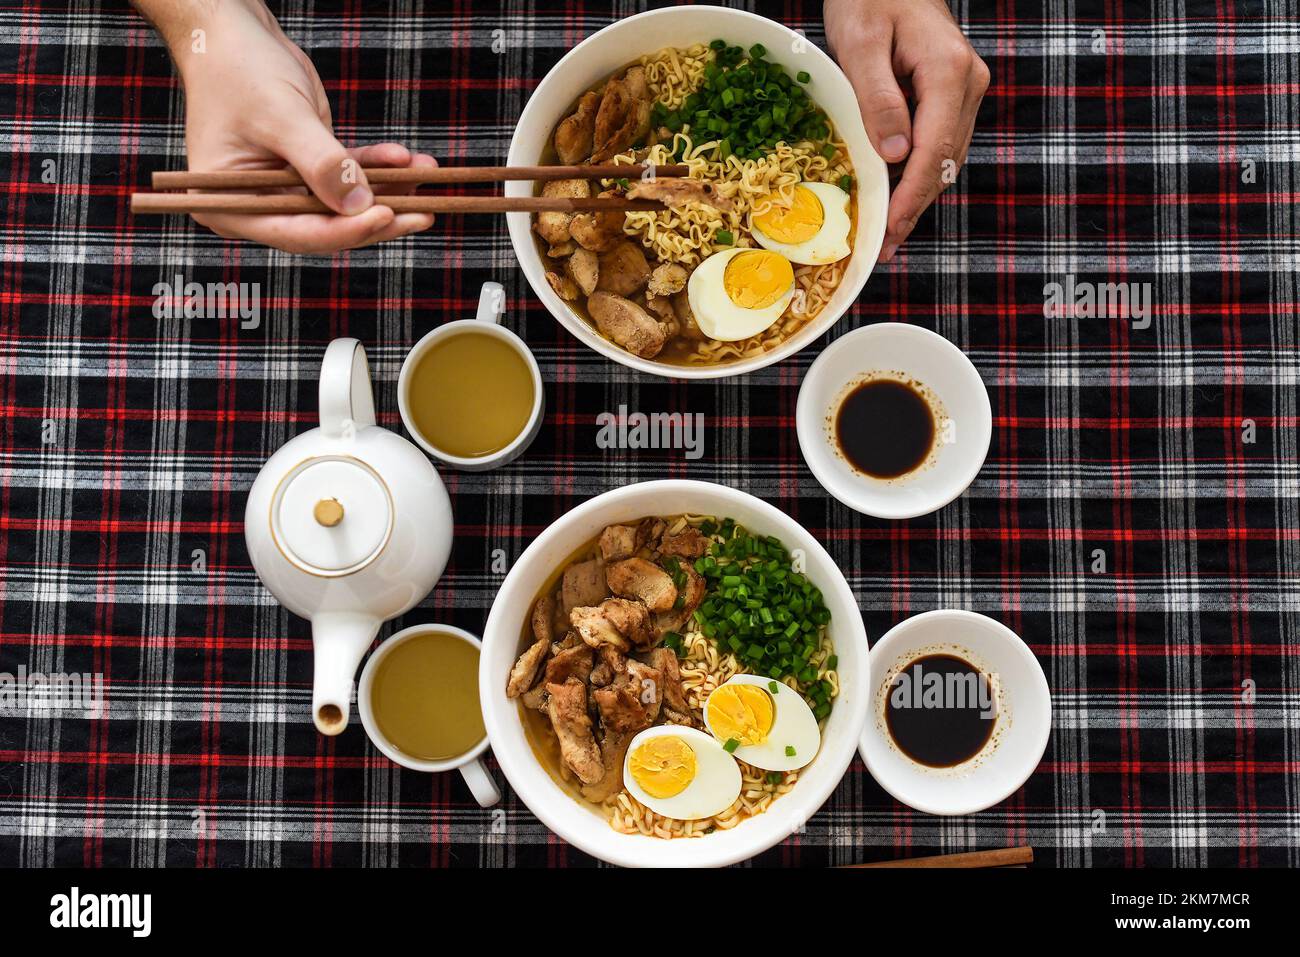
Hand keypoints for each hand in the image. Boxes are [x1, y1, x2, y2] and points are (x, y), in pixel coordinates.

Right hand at [140, 0, 434, 252]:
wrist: (235, 34)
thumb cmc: (241, 70)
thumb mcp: (282, 118)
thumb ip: (321, 164)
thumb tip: (360, 205)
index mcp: (233, 206)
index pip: (297, 231)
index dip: (345, 229)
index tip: (386, 215)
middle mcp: (258, 205)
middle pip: (327, 224)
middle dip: (378, 214)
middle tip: (424, 212)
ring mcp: (284, 188)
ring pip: (344, 202)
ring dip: (388, 189)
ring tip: (426, 174)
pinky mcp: (308, 168)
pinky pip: (348, 175)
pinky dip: (378, 167)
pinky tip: (407, 158)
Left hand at [824, 0, 989, 261]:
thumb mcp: (861, 44)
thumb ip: (879, 99)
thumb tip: (896, 156)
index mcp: (949, 72)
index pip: (934, 151)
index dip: (911, 198)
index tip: (888, 232)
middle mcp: (968, 85)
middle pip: (944, 162)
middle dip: (914, 209)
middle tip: (883, 248)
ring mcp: (966, 90)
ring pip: (945, 159)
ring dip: (917, 198)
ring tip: (887, 235)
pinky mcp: (954, 94)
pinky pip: (938, 144)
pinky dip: (918, 175)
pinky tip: (895, 199)